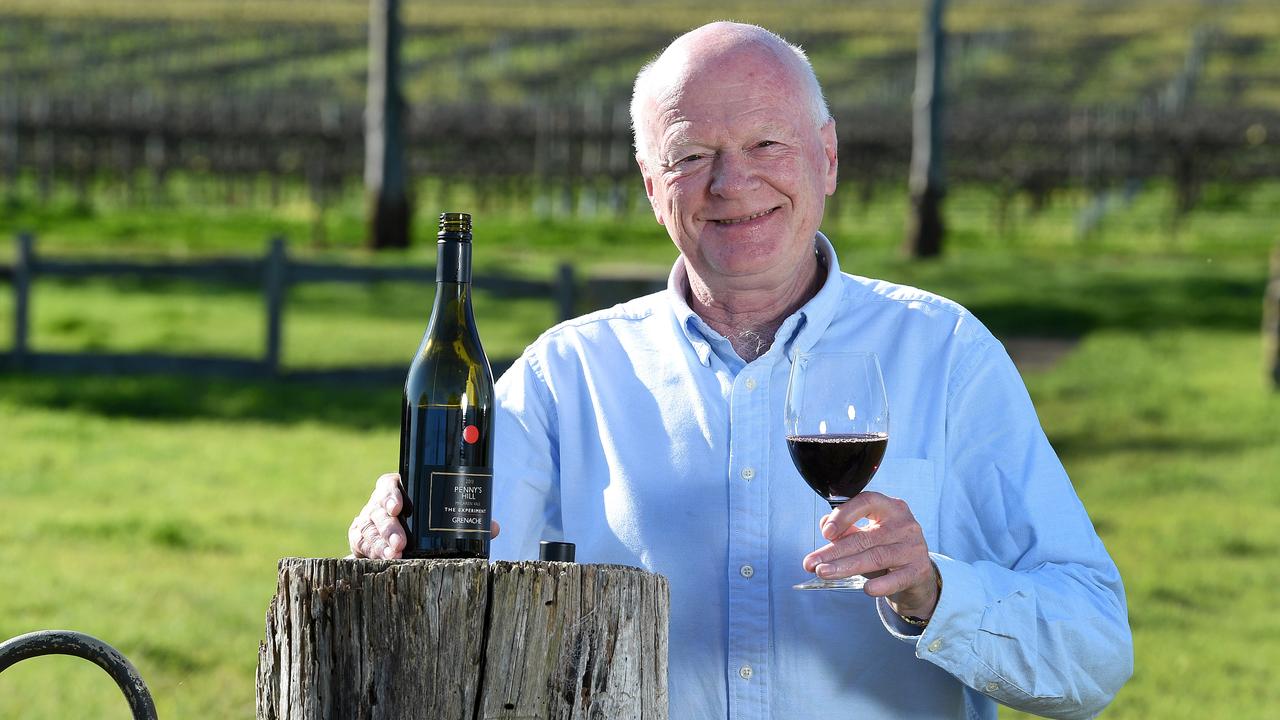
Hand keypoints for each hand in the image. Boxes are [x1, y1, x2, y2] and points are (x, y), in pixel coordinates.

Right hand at [348, 472, 499, 558]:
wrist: (401, 540)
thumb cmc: (428, 522)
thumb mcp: (442, 517)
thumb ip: (466, 520)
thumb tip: (494, 528)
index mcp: (399, 489)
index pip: (389, 484)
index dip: (391, 494)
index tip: (398, 507)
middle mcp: (380, 503)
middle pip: (378, 509)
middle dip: (389, 527)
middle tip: (401, 543)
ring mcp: (368, 520)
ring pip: (369, 529)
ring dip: (380, 544)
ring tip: (393, 556)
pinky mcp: (360, 539)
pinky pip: (361, 544)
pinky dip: (371, 553)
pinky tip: (382, 560)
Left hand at [802, 491, 939, 618]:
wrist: (917, 574)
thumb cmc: (886, 548)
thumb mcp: (868, 535)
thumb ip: (847, 528)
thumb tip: (825, 524)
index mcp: (890, 507)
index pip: (866, 503)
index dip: (843, 516)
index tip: (825, 533)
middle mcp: (905, 524)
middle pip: (864, 537)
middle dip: (834, 551)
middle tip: (811, 563)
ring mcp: (914, 547)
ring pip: (875, 557)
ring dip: (846, 567)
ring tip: (824, 573)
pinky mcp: (919, 570)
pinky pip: (897, 578)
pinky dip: (881, 584)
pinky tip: (866, 589)